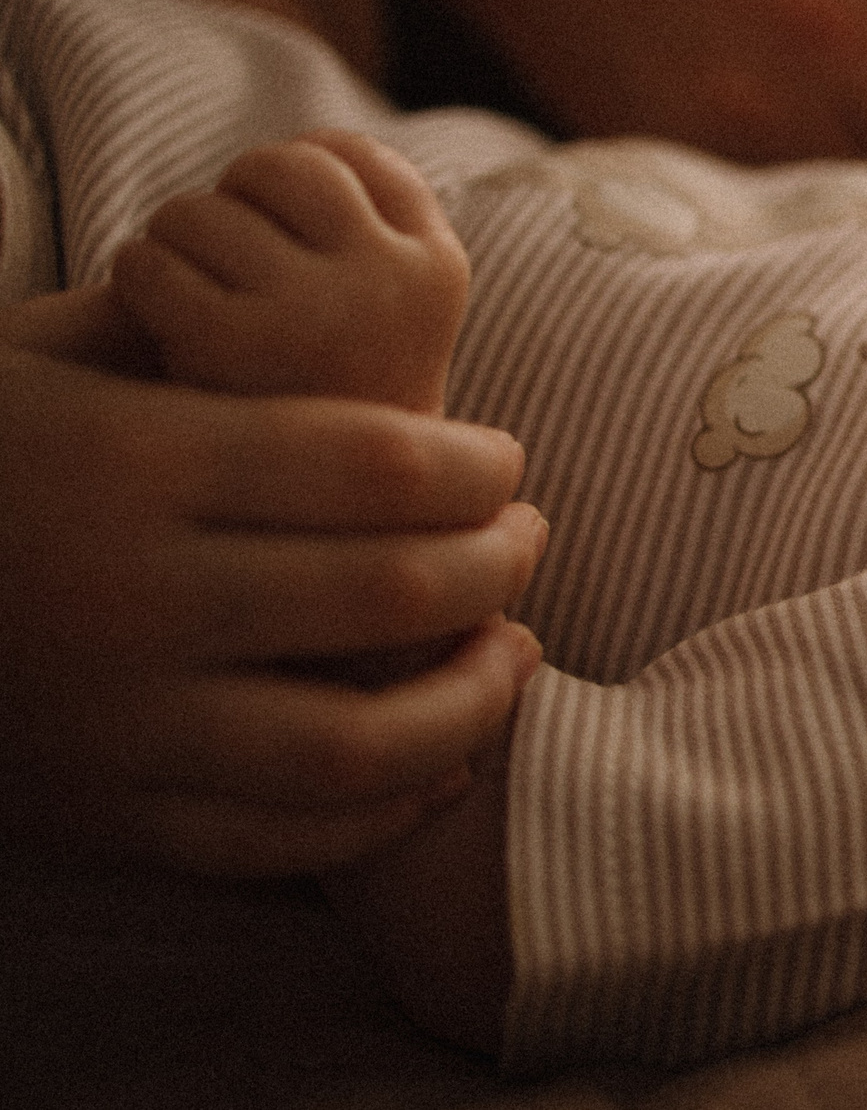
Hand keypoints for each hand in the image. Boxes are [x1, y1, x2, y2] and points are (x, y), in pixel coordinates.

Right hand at [0, 319, 544, 875]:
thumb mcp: (55, 357)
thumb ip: (195, 339)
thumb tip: (355, 302)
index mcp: (136, 462)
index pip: (377, 460)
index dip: (479, 468)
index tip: (509, 465)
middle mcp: (135, 595)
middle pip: (393, 589)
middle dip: (498, 564)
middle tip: (532, 540)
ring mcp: (116, 720)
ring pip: (359, 741)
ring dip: (473, 702)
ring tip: (518, 654)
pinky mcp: (101, 816)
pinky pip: (281, 842)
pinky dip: (385, 813)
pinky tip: (442, 765)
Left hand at [112, 128, 466, 412]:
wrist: (319, 543)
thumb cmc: (327, 415)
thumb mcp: (387, 317)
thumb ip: (367, 234)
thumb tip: (314, 151)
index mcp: (443, 270)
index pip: (352, 152)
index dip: (295, 183)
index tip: (281, 241)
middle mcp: (397, 282)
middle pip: (282, 166)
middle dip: (236, 204)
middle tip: (226, 272)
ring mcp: (325, 309)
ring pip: (206, 206)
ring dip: (179, 244)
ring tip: (193, 303)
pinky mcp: (239, 343)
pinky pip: (151, 259)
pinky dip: (137, 281)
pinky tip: (161, 328)